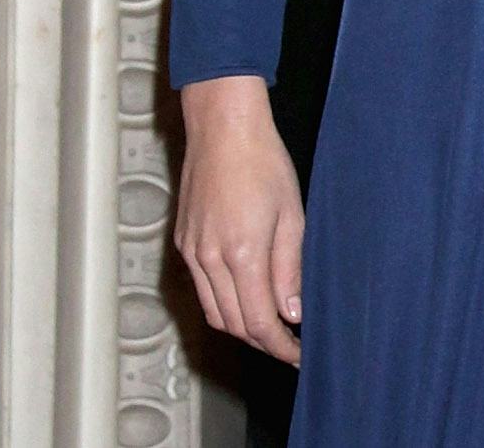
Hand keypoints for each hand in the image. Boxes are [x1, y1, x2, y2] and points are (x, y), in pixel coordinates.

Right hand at [175, 75, 304, 362]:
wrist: (223, 129)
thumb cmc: (264, 163)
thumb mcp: (292, 215)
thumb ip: (289, 269)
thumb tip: (292, 313)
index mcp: (241, 253)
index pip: (258, 322)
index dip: (279, 346)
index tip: (299, 354)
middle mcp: (209, 259)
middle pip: (233, 325)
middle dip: (262, 341)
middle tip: (290, 344)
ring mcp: (192, 252)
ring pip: (214, 312)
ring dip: (241, 327)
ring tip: (271, 326)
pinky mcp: (184, 243)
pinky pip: (202, 289)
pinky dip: (224, 303)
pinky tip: (246, 296)